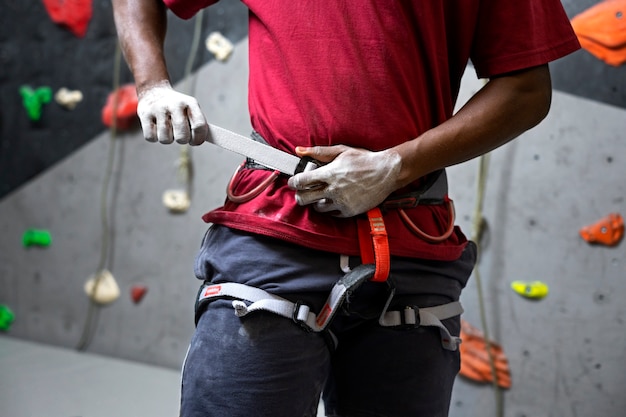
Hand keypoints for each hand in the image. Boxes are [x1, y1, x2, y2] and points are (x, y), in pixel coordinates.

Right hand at [136, 81, 207, 144]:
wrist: (154, 91)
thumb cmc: (176, 106)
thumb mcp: (190, 108)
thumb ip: (198, 124)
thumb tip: (200, 140)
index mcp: (190, 103)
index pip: (199, 126)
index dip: (198, 138)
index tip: (195, 141)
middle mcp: (175, 104)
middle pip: (182, 136)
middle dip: (182, 140)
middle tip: (179, 134)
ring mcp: (158, 109)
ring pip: (165, 139)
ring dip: (167, 138)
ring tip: (167, 128)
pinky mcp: (144, 114)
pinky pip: (151, 137)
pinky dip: (154, 136)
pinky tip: (156, 127)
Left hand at [287, 145, 401, 217]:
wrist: (387, 173)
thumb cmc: (364, 160)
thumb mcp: (341, 151)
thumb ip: (318, 152)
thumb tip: (298, 150)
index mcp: (329, 173)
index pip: (301, 182)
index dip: (293, 182)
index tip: (294, 182)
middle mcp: (333, 189)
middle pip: (304, 199)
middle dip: (300, 195)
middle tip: (302, 192)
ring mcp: (341, 202)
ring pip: (317, 208)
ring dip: (316, 201)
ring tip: (323, 194)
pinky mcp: (349, 211)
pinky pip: (332, 213)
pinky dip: (331, 207)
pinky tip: (335, 199)